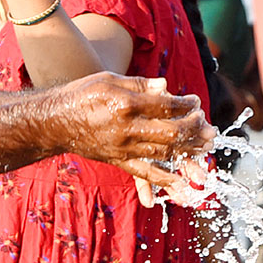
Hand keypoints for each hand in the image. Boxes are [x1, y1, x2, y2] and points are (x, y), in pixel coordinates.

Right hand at [53, 73, 215, 192]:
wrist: (54, 122)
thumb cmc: (82, 94)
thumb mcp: (109, 79)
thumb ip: (140, 84)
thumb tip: (166, 87)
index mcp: (126, 103)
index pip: (166, 106)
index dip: (186, 104)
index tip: (196, 101)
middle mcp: (127, 129)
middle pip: (171, 132)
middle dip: (194, 130)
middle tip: (208, 127)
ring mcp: (124, 148)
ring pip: (164, 153)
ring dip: (189, 152)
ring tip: (206, 147)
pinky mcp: (119, 161)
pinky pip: (146, 174)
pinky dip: (166, 180)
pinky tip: (184, 184)